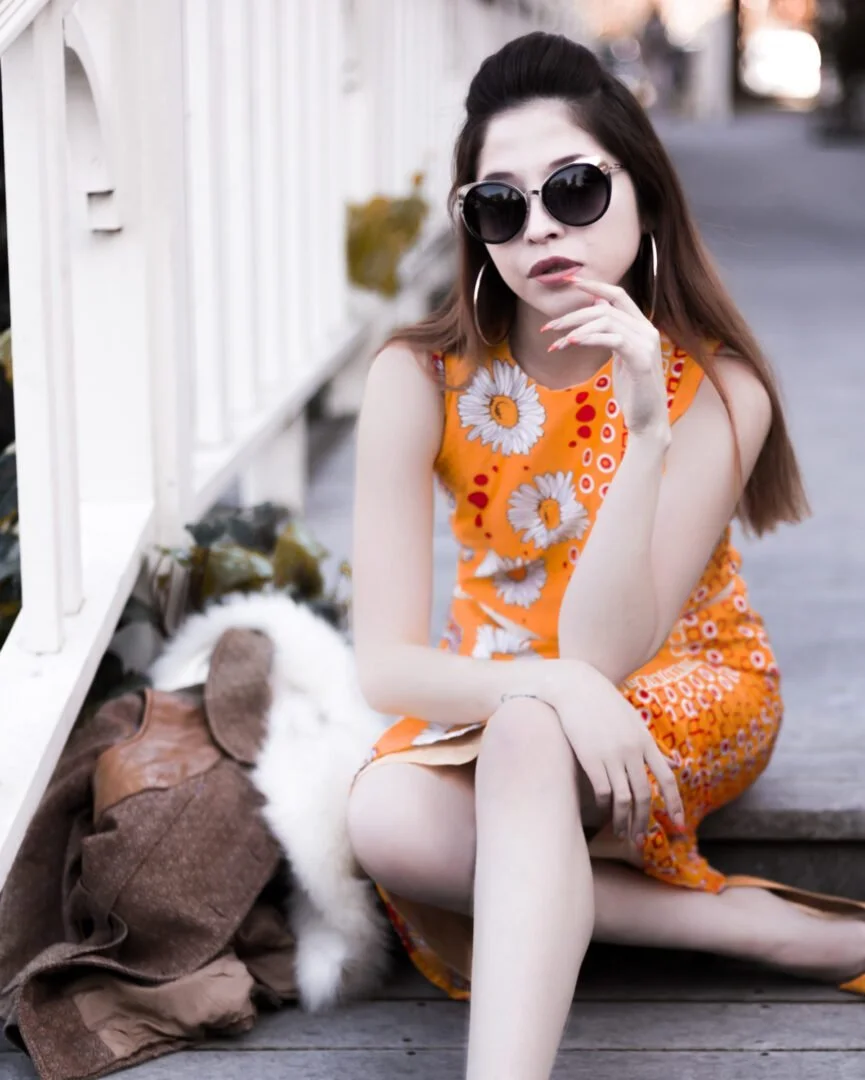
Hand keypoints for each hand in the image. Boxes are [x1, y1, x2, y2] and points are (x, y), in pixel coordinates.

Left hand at [540, 277, 670, 439]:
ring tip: (556, 343)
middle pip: (605, 308)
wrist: (648, 420)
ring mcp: (646, 344)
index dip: (594, 285)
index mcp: (642, 326)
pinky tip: (572, 343)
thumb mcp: (620, 356)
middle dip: (573, 315)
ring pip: (607, 321)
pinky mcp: (642, 360)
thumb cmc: (632, 390)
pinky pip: (613, 339)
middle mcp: (647, 330)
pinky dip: (590, 338)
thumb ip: (611, 332)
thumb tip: (597, 306)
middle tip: (549, 327)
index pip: (618, 295)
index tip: (569, 281)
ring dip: (575, 330)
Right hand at [543, 660, 685, 845]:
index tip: (679, 825)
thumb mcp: (631, 719)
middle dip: (643, 822)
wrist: (576, 686)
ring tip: (620, 835)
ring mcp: (612, 755)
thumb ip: (648, 744)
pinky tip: (601, 811)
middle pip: (645, 795)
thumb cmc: (602, 702)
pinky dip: (604, 806)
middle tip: (639, 840)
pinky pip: (603, 792)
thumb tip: (670, 762)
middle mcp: (632, 750)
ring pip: (624, 799)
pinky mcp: (591, 758)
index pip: (667, 779)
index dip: (675, 804)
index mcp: (645, 741)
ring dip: (623, 821)